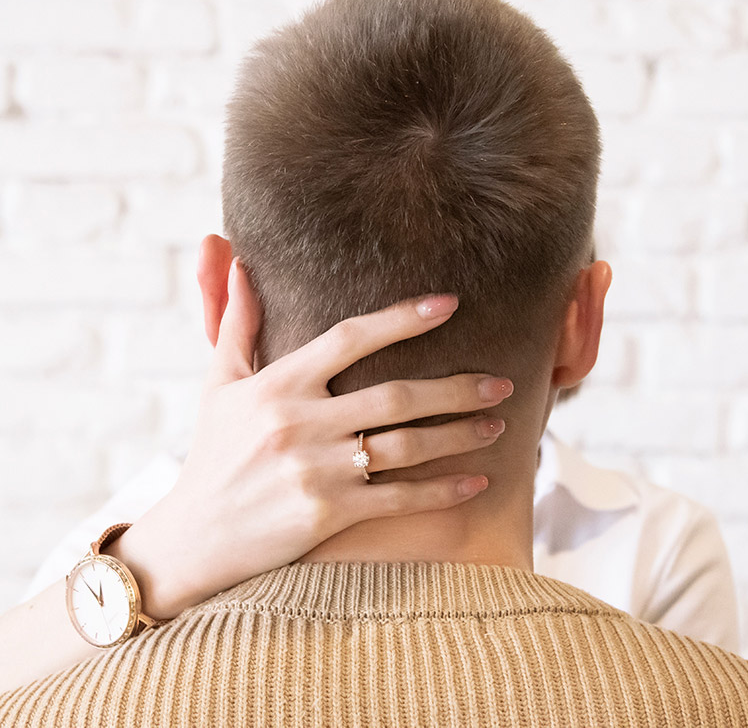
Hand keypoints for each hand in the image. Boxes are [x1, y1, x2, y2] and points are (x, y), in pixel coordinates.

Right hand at [108, 258, 512, 618]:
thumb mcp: (219, 384)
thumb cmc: (212, 454)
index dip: (402, 318)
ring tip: (498, 425)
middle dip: (456, 388)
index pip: (349, 337)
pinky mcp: (328, 515)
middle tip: (501, 382)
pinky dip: (443, 490)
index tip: (449, 304)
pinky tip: (477, 481)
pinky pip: (399, 498)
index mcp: (278, 384)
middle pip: (396, 396)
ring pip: (406, 446)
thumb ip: (236, 322)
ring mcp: (317, 471)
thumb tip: (240, 260)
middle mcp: (300, 423)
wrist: (194, 538)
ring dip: (460, 434)